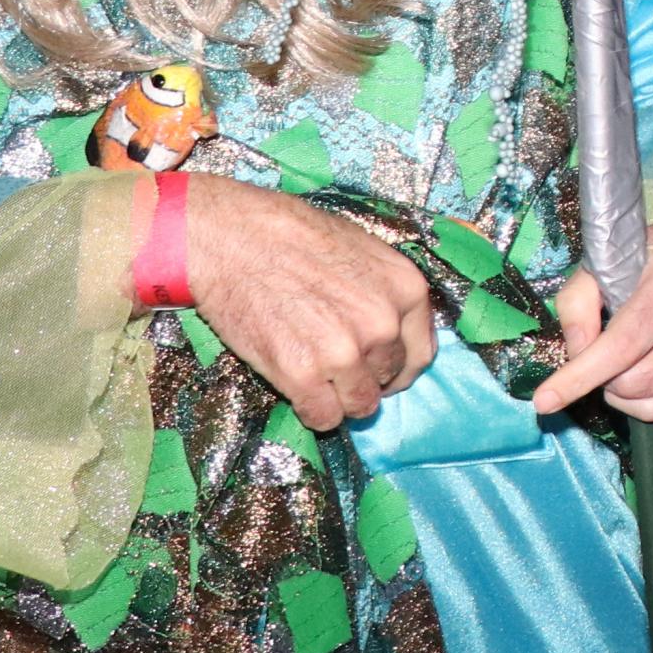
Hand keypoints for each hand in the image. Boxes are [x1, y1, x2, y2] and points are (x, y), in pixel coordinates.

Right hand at [184, 178, 437, 430]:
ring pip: (360, 405)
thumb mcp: (362, 250)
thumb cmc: (293, 234)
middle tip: (334, 363)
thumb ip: (384, 294)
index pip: (420, 353)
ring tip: (316, 376)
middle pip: (388, 379)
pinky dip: (313, 411)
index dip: (397, 366)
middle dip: (365, 377)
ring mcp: (345, 353)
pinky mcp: (303, 376)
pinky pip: (323, 418)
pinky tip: (297, 388)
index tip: (378, 369)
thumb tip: (393, 330)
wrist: (232, 237)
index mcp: (406, 289)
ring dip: (341, 398)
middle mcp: (383, 324)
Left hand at [537, 195, 652, 420]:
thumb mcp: (612, 257)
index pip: (622, 346)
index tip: (545, 400)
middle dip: (601, 370)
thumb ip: (578, 301)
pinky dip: (640, 395)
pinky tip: (649, 362)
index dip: (580, 375)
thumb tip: (574, 355)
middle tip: (610, 336)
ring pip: (638, 405)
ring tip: (635, 347)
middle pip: (625, 383)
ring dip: (619, 385)